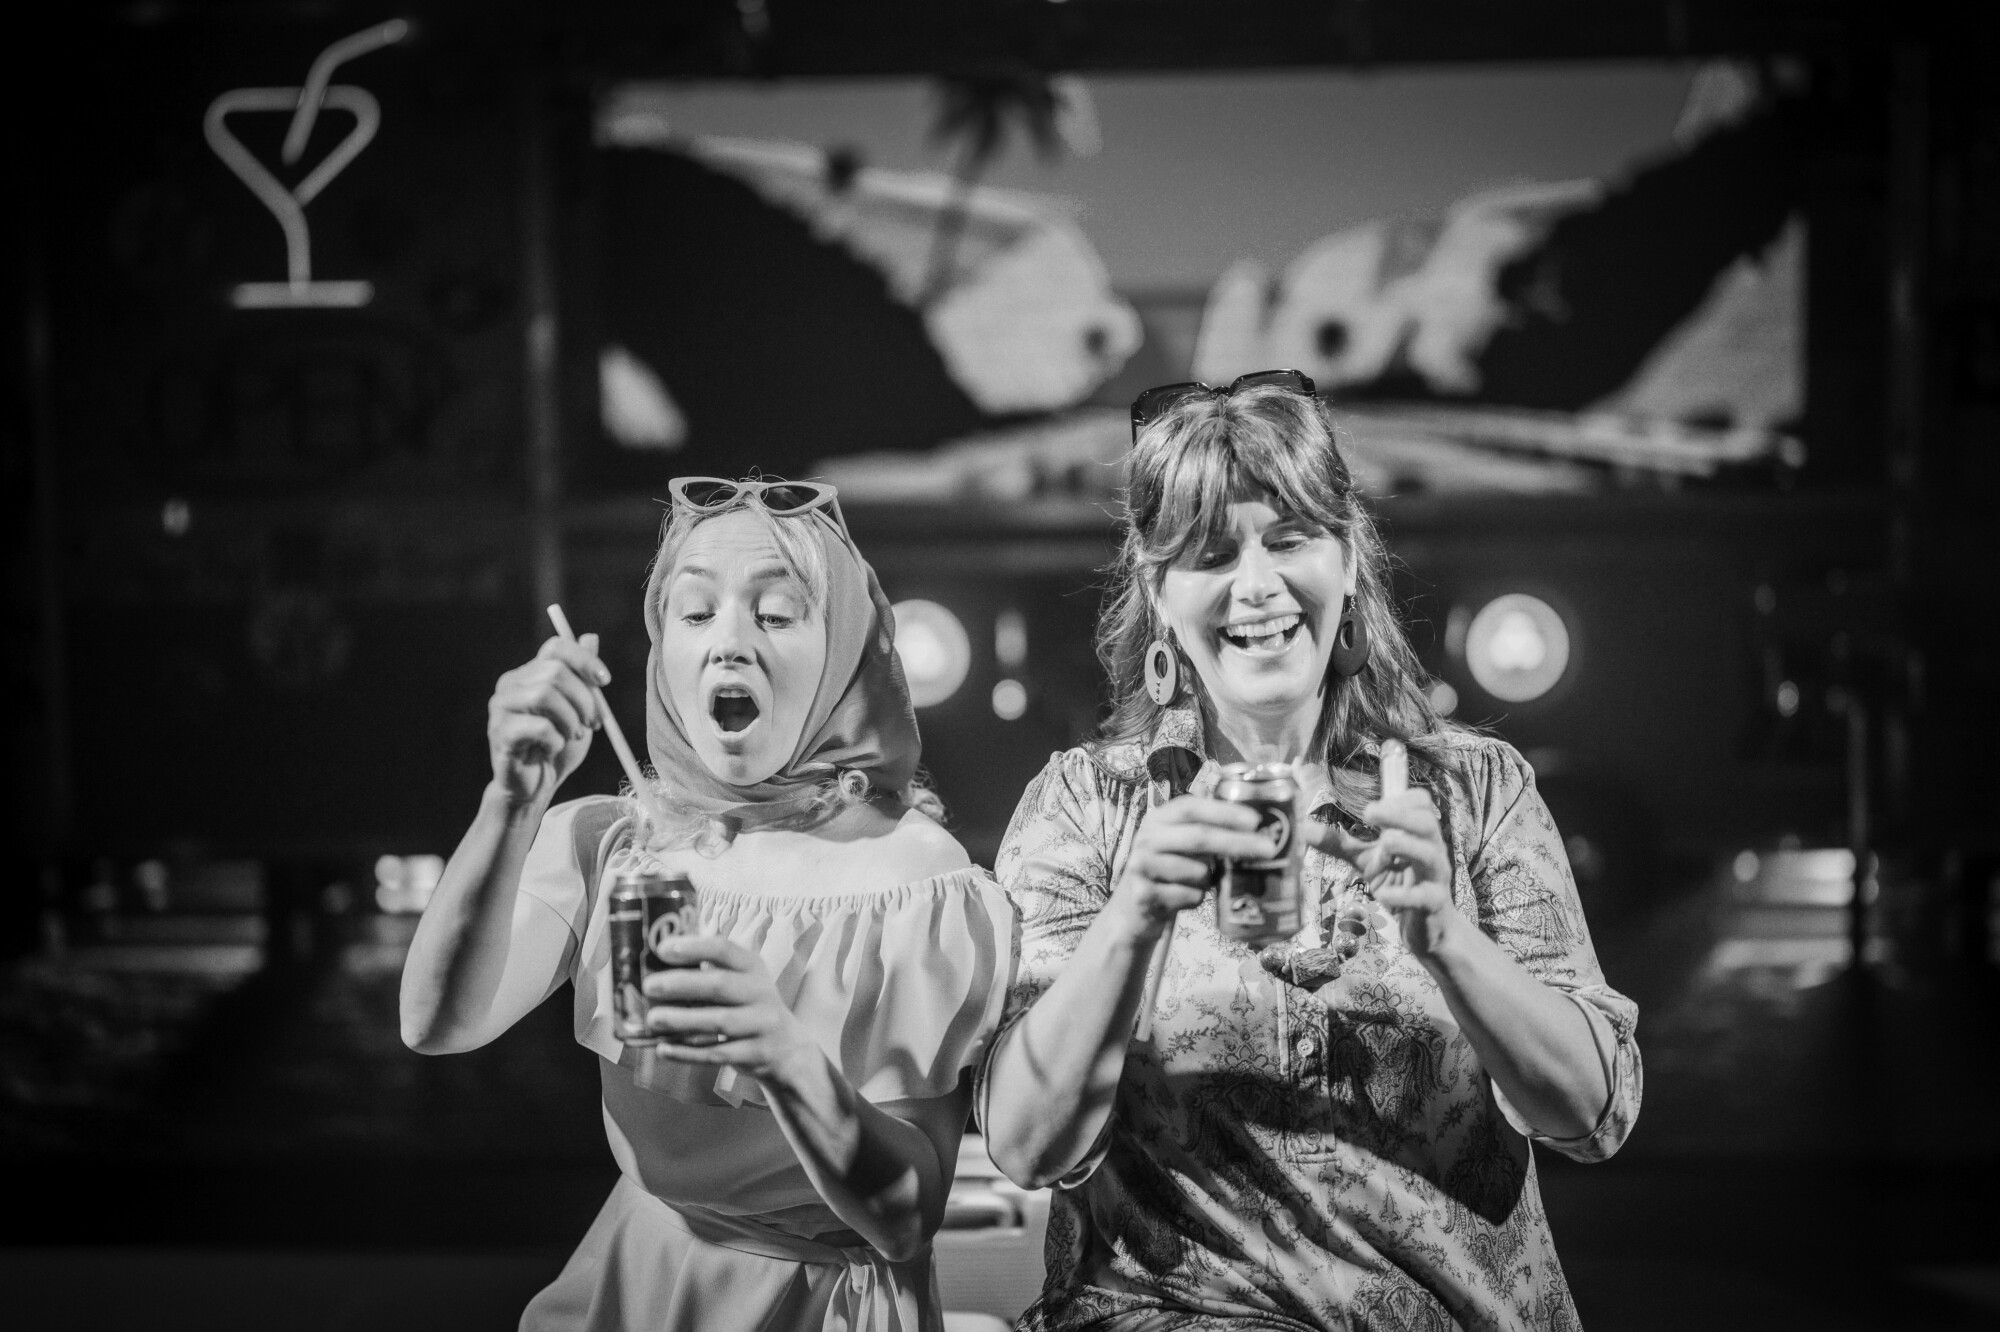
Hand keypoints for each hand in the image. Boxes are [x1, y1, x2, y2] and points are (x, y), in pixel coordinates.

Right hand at [487, 633, 609, 807]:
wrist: (536, 785)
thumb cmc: (557, 745)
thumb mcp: (579, 709)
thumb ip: (582, 676)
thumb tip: (590, 637)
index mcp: (530, 673)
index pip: (556, 646)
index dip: (584, 659)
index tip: (605, 681)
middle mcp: (511, 683)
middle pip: (554, 671)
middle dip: (584, 698)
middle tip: (593, 723)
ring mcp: (501, 707)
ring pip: (545, 695)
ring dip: (570, 719)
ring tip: (573, 735)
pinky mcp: (500, 732)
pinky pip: (538, 727)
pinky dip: (555, 740)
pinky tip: (552, 749)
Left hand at [642, 935, 819, 1083]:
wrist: (787, 1048)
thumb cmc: (749, 1008)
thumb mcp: (741, 981)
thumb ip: (708, 972)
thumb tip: (655, 967)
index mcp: (752, 967)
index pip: (724, 949)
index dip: (693, 947)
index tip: (662, 949)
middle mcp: (760, 992)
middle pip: (719, 985)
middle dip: (680, 984)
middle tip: (649, 986)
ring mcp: (760, 1024)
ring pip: (718, 1022)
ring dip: (681, 1020)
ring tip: (652, 1019)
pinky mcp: (755, 1053)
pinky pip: (717, 1053)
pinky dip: (687, 1052)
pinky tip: (663, 1048)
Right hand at [1110, 795, 1271, 942]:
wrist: (1133, 909)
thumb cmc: (1169, 873)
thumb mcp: (1181, 845)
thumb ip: (1208, 833)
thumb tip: (1262, 831)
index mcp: (1159, 819)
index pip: (1191, 807)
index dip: (1224, 812)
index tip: (1255, 820)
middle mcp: (1147, 838)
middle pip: (1199, 837)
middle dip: (1238, 842)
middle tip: (1269, 849)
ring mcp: (1142, 866)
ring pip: (1198, 872)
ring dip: (1211, 880)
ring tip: (1203, 882)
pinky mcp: (1144, 895)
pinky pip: (1190, 897)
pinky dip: (1197, 899)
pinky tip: (1185, 898)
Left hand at [1306, 787, 1455, 958]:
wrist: (1427, 929)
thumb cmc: (1399, 884)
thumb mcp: (1366, 860)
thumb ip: (1339, 843)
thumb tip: (1302, 828)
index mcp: (1418, 834)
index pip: (1421, 802)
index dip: (1398, 799)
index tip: (1371, 810)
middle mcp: (1431, 850)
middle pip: (1427, 822)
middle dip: (1398, 814)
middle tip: (1368, 814)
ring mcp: (1435, 877)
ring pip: (1428, 854)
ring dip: (1403, 846)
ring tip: (1380, 851)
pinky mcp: (1434, 904)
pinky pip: (1424, 896)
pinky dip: (1402, 894)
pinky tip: (1383, 894)